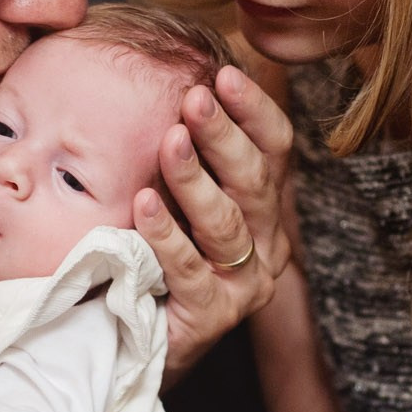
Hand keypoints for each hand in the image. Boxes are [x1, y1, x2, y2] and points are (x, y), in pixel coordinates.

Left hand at [143, 65, 292, 382]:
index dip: (254, 110)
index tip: (225, 75)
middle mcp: (265, 241)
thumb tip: (173, 72)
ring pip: (227, 224)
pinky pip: (192, 271)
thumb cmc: (154, 251)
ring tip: (169, 143)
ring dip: (196, 180)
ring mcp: (244, 282)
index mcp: (261, 203)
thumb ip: (183, 144)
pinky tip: (144, 204)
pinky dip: (167, 236)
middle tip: (195, 99)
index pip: (274, 148)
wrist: (136, 339)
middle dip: (224, 135)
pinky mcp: (213, 317)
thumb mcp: (174, 193)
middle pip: (254, 179)